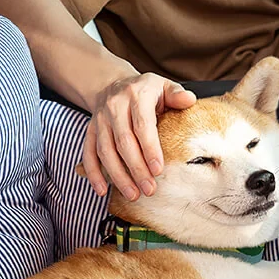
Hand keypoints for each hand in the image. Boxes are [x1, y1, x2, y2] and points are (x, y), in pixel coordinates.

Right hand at [82, 70, 196, 199]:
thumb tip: (190, 100)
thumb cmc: (145, 90)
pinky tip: (101, 190)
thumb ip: (177, 94)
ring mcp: (100, 119)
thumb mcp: (163, 86)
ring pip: (106, 151)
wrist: (113, 84)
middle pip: (124, 142)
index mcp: (136, 95)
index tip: (158, 170)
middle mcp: (115, 106)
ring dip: (118, 176)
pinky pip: (89, 153)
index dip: (150, 149)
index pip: (142, 125)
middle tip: (149, 190)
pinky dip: (93, 173)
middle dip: (136, 169)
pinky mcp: (90, 130)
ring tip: (132, 195)